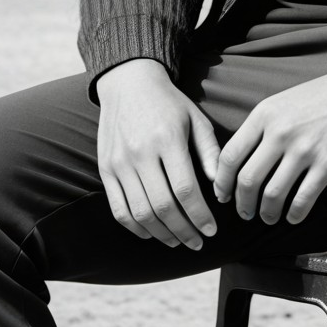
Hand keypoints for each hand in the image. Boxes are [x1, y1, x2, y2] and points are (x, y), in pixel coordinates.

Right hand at [96, 59, 221, 251]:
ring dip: (161, 234)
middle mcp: (140, 153)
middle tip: (198, 242)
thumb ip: (210, 153)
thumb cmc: (170, 103)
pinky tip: (152, 234)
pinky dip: (136, 227)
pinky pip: (118, 209)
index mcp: (167, 139)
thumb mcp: (197, 119)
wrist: (128, 83)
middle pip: (162, 206)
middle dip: (183, 231)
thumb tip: (221, 189)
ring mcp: (119, 163)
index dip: (199, 215)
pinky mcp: (105, 169)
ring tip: (179, 241)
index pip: (185, 189)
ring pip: (140, 212)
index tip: (212, 230)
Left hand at [213, 52, 326, 225]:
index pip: (230, 156)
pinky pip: (303, 199)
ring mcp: (305, 149)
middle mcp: (281, 132)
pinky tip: (293, 216)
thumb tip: (243, 161)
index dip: (222, 182)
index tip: (223, 195)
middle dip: (242, 203)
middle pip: (248, 180)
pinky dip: (294, 214)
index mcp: (265, 115)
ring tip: (268, 217)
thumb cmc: (324, 97)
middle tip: (245, 213)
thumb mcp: (284, 102)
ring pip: (273, 194)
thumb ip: (262, 127)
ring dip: (267, 213)